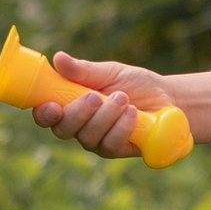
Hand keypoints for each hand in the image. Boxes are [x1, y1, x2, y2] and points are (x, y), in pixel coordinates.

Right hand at [29, 53, 177, 159]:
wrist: (166, 98)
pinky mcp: (114, 151)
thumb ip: (83, 70)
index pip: (46, 114)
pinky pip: (109, 144)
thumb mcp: (109, 72)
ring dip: (105, 116)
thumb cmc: (134, 83)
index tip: (52, 106)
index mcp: (70, 104)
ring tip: (123, 98)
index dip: (44, 114)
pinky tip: (132, 113)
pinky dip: (121, 126)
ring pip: (87, 136)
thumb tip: (58, 58)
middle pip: (63, 129)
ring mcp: (95, 141)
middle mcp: (78, 126)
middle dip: (78, 112)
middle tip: (96, 96)